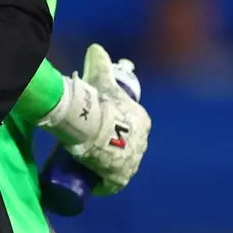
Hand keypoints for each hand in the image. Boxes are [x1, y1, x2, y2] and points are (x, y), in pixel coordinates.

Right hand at [40, 44, 150, 194]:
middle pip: (127, 148)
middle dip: (113, 150)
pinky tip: (94, 183)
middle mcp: (142, 143)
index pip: (131, 129)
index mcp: (142, 121)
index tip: (100, 133)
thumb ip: (100, 62)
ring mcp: (133, 162)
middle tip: (92, 148)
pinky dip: (104, 184)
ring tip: (89, 165)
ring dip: (109, 167)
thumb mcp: (100, 79)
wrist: (91, 124)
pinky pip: (113, 183)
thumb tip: (96, 47)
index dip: (116, 132)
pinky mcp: (121, 176)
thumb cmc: (98, 102)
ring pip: (121, 166)